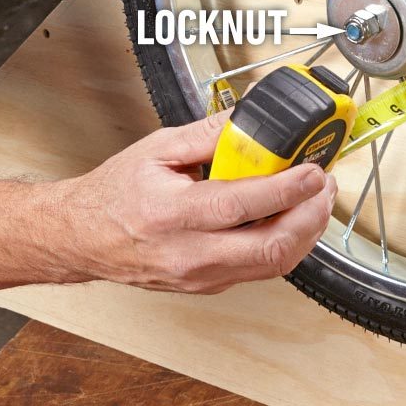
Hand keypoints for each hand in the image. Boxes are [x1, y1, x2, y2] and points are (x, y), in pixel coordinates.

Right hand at [71, 112, 336, 293]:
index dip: (287, 189)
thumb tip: (250, 119)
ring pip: (272, 265)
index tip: (313, 170)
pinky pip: (259, 270)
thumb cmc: (113, 196)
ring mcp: (201, 277)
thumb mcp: (157, 149)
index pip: (242, 206)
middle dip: (311, 217)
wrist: (81, 238)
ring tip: (315, 201)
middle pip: (270, 249)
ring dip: (305, 233)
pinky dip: (285, 245)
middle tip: (325, 187)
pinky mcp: (208, 286)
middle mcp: (189, 254)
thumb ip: (209, 133)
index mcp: (172, 214)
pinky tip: (291, 219)